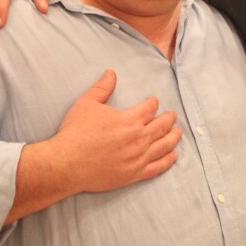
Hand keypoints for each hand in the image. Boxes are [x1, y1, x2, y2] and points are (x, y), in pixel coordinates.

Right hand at [51, 69, 181, 192]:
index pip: (150, 108)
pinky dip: (169, 160)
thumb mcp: (87, 104)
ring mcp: (138, 157)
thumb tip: (111, 72)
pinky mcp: (135, 173)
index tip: (153, 102)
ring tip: (178, 132)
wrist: (66, 164)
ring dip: (174, 137)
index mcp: (129, 120)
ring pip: (165, 145)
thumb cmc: (75, 133)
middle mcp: (138, 138)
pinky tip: (174, 155)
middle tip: (172, 116)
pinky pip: (158, 167)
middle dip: (169, 118)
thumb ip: (102, 88)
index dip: (153, 103)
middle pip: (162, 125)